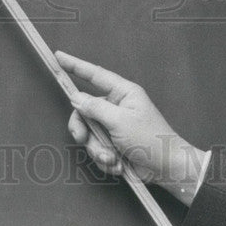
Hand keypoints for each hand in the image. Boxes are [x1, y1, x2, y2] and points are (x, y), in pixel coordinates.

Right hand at [55, 50, 207, 205]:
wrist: (167, 169)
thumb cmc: (151, 139)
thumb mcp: (120, 121)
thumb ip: (95, 108)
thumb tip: (76, 97)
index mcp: (123, 93)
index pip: (94, 75)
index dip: (75, 65)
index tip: (58, 56)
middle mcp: (117, 107)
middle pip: (84, 111)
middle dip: (83, 130)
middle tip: (83, 139)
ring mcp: (114, 127)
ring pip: (89, 134)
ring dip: (99, 150)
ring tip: (113, 159)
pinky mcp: (114, 145)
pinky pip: (97, 150)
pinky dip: (106, 160)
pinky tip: (120, 164)